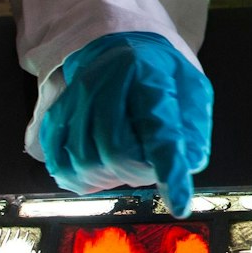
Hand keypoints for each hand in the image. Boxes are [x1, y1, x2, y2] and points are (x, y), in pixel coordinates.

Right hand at [39, 32, 210, 215]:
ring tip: (126, 159)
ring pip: (85, 163)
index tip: (179, 204)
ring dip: (110, 176)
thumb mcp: (191, 89)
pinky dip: (80, 179)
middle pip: (116, 153)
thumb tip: (190, 162)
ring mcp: (77, 100)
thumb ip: (194, 127)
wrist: (119, 48)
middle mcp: (106, 85)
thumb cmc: (160, 73)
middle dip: (138, 172)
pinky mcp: (58, 115)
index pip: (159, 130)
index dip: (169, 170)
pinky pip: (60, 163)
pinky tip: (98, 170)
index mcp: (149, 76)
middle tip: (149, 163)